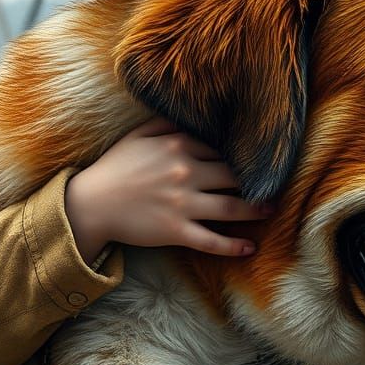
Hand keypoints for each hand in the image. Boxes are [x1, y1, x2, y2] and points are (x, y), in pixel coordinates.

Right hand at [65, 116, 269, 263]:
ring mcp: (182, 204)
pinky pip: (211, 240)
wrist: (89, 205)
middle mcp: (186, 173)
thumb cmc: (114, 168)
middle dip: (257, 182)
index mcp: (178, 146)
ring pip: (231, 208)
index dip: (239, 157)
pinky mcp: (176, 231)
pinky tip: (250, 248)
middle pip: (233, 177)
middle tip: (275, 185)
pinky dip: (233, 247)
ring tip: (272, 209)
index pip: (220, 150)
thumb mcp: (137, 136)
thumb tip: (190, 115)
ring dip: (256, 210)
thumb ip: (165, 122)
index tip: (256, 162)